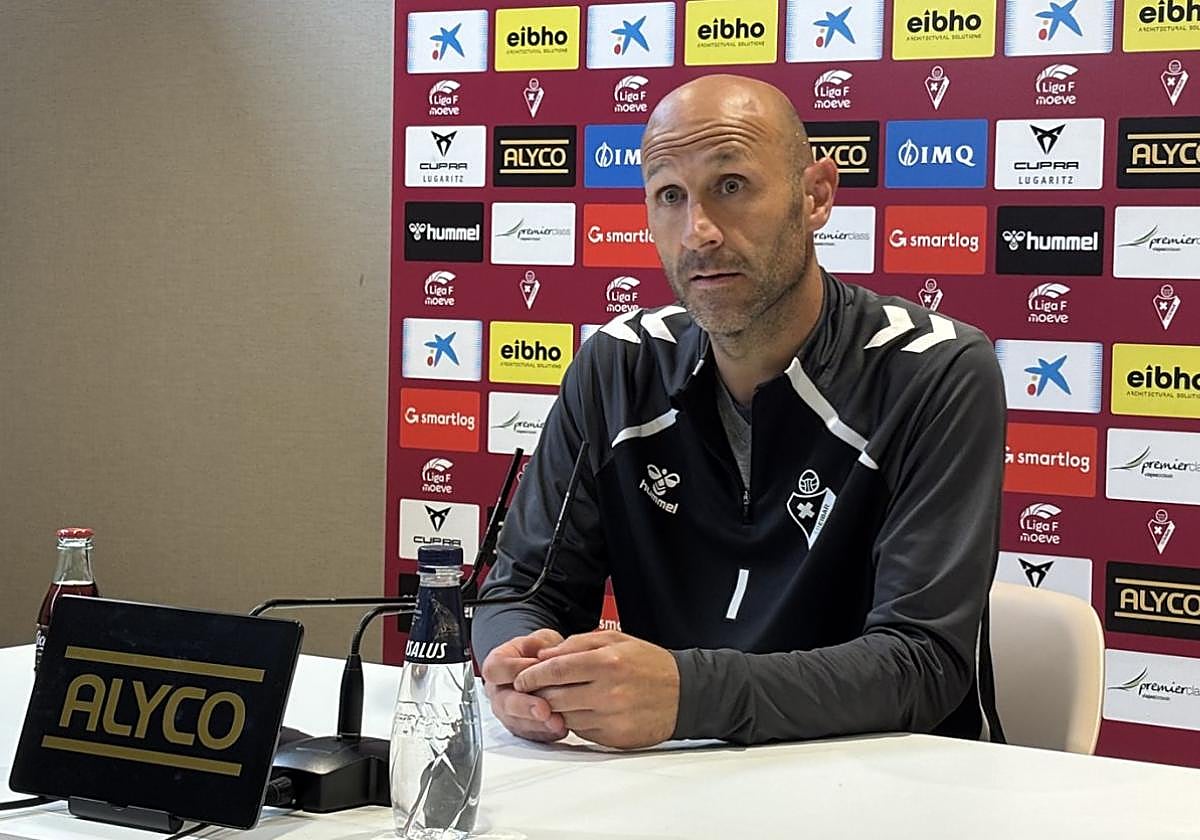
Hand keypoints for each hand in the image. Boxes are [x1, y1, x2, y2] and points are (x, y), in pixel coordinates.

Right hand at [480, 629, 568, 742]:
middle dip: (525, 707)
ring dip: (536, 725)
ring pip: (515, 722)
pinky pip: (528, 735)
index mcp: (497, 664)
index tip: (533, 670)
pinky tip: (559, 730)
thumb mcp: (542, 639)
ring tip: (557, 723)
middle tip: (544, 709)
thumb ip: (541, 646)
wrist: (546, 667)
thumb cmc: (541, 652)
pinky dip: (544, 734)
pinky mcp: (521, 727)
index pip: (495, 669)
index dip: (513, 671)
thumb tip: (543, 658)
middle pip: (503, 701)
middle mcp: (498, 690)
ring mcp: (507, 711)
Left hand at [513, 630, 679, 748]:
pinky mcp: (614, 737)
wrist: (684, 693)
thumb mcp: (616, 640)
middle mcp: (607, 691)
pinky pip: (581, 731)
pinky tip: (579, 710)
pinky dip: (574, 721)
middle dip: (537, 694)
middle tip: (531, 691)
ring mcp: (611, 717)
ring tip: (556, 699)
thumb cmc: (649, 664)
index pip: (555, 670)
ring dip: (555, 709)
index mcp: (607, 662)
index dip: (532, 675)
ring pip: (564, 716)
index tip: (521, 678)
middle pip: (554, 697)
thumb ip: (578, 644)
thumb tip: (544, 655)